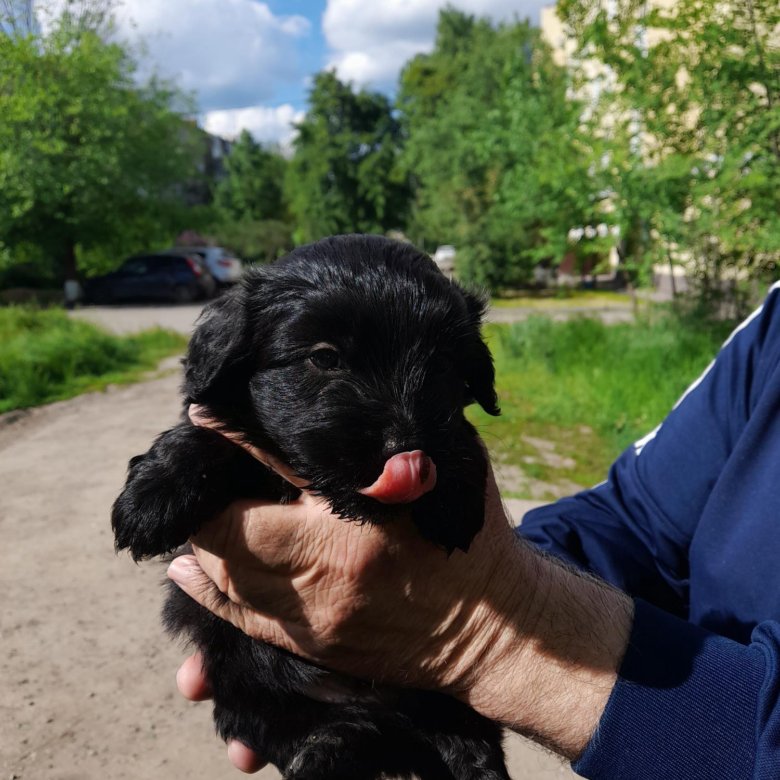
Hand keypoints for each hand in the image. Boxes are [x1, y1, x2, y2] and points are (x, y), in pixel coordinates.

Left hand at [170, 405, 633, 763]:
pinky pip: (241, 621)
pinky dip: (207, 591)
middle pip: (230, 532)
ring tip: (195, 515)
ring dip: (204, 544)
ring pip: (226, 578)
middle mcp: (325, 571)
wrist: (495, 629)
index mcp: (356, 520)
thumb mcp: (440, 470)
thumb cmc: (470, 537)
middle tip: (205, 473)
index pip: (269, 469)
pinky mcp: (313, 647)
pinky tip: (188, 568)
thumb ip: (390, 440)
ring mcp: (314, 618)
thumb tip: (346, 398)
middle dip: (208, 500)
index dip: (227, 442)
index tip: (201, 417)